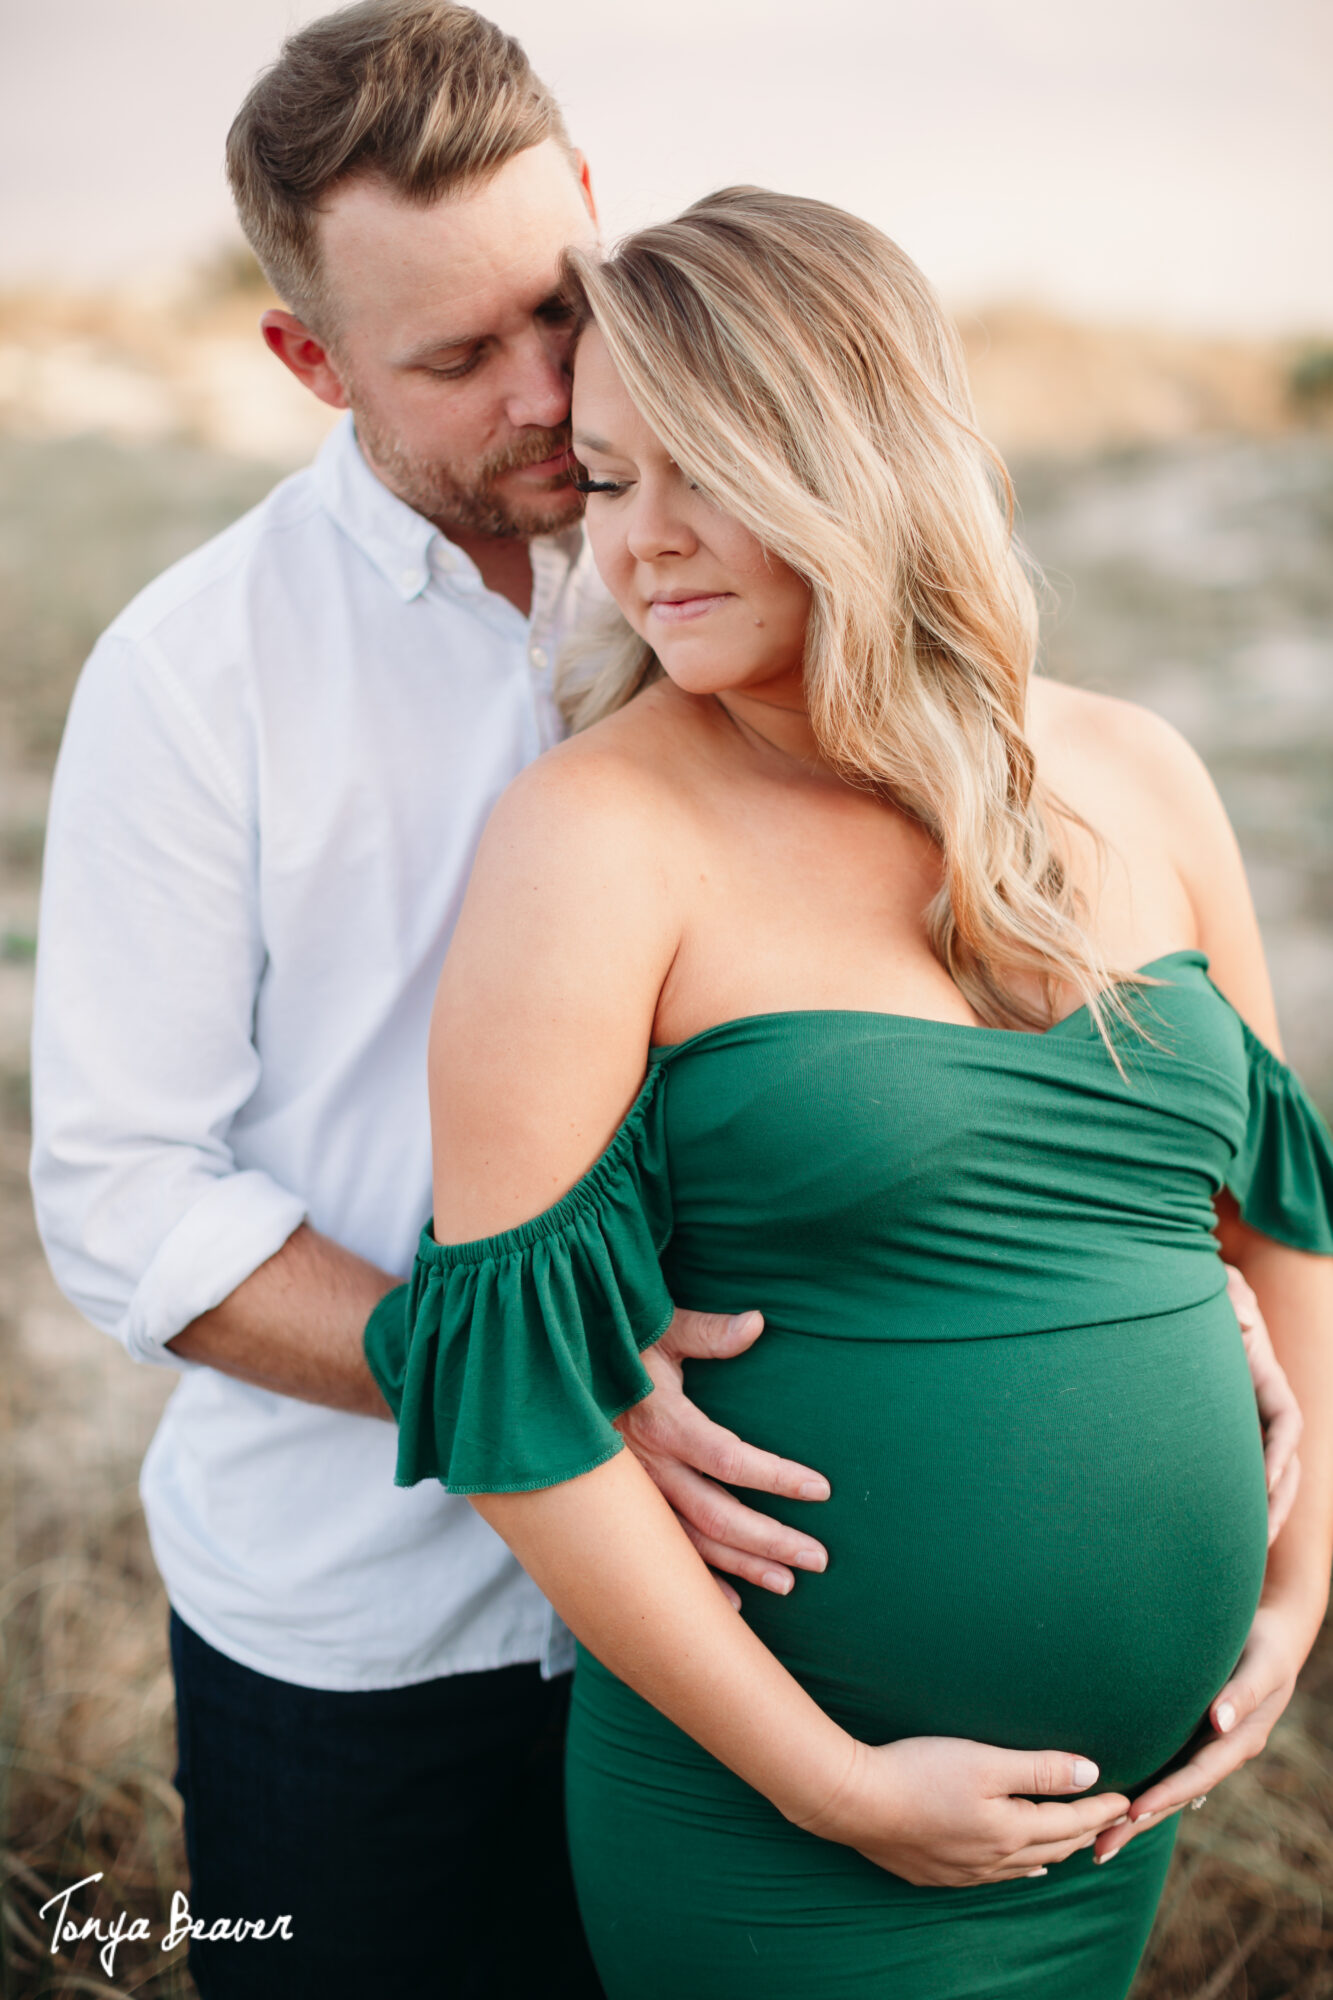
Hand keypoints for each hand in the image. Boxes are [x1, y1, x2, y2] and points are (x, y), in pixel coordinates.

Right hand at [615, 1307, 829, 1604]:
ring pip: (691, 1543)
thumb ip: (709, 1332)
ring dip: (741, 1566)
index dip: (776, 1476)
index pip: (728, 1459)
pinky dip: (696, 1580)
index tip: (821, 1490)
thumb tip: (758, 1322)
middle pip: (716, 1515)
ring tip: (788, 1583)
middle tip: (819, 1558)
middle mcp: (646, 1467)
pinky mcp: (623, 1508)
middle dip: (770, 1540)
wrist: (549, 1371)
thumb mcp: (659, 1328)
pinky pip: (661, 1553)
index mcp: (661, 1422)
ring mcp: (633, 1494)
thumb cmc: (612, 1341)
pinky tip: (729, 1602)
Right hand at [798, 1736, 1129, 1887]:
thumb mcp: (984, 1761)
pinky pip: (997, 1876)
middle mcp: (994, 1858)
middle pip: (1054, 1846)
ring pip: (1027, 1865)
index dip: (1100, 1809)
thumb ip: (1039, 1769)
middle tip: (1112, 1820)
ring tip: (1077, 1844)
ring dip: (1058, 1852)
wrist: (856, 1802)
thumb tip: (1091, 1774)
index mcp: (1010, 1830)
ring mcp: (966, 1870)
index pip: (1070, 1821)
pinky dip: (1022, 1867)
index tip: (1127, 1800)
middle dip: (1088, 1831)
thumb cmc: (919, 1771)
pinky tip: (1024, 1866)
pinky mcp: (939, 1873)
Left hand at [1092, 1599, 1306, 1862]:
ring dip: (1131, 1816)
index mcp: (1238, 1742)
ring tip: (1092, 1841)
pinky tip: (1105, 1800)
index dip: (1166, 1796)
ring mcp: (1201, 1748)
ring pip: (1163, 1788)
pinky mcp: (1187, 1736)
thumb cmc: (1264, 1646)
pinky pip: (1159, 1767)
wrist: (1270, 1635)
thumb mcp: (1262, 1667)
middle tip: (1098, 1849)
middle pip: (1174, 1795)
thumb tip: (1220, 1721)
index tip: (1133, 1813)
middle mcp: (1217, 1752)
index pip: (1196, 1776)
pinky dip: (1135, 1786)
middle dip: (1138, 1823)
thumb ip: (1242, 1693)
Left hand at [1226, 1263, 1301, 1543]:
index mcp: (1267, 1380)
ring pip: (1263, 1479)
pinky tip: (1210, 1535)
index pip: (1287, 1422)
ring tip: (1241, 1552)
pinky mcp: (1216, 1439)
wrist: (1182, 1299)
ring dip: (1259, 1513)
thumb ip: (1233, 1297)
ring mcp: (1243, 1427)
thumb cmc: (1205, 1292)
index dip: (1280, 1453)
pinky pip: (1231, 1477)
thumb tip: (1242, 1323)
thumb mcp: (1222, 1287)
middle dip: (1276, 1502)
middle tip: (1259, 1537)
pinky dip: (1229, 1504)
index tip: (1266, 1480)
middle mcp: (1261, 1408)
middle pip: (1284, 1464)